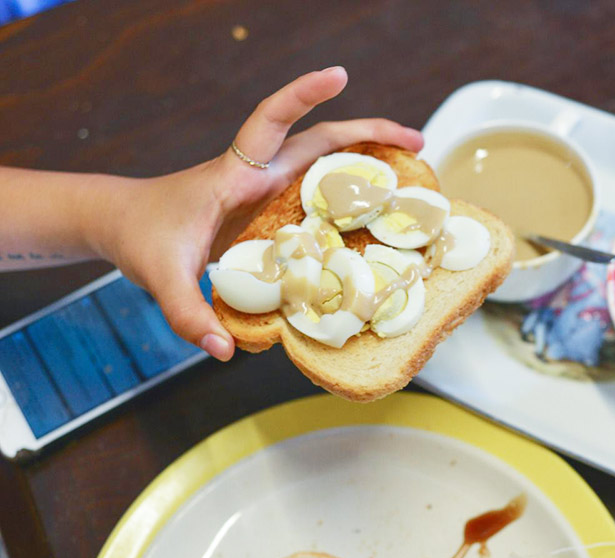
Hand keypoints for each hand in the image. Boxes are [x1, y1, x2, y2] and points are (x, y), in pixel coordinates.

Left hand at [89, 67, 422, 360]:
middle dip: (371, 132)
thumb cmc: (141, 237)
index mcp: (235, 175)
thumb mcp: (162, 278)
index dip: (303, 95)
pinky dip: (352, 199)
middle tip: (418, 143)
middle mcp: (259, 175)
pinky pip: (319, 196)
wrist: (123, 222)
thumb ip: (190, 315)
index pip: (271, 120)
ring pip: (326, 165)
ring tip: (414, 176)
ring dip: (369, 163)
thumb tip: (225, 353)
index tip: (339, 76)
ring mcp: (268, 190)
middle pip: (322, 140)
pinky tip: (377, 216)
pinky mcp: (272, 209)